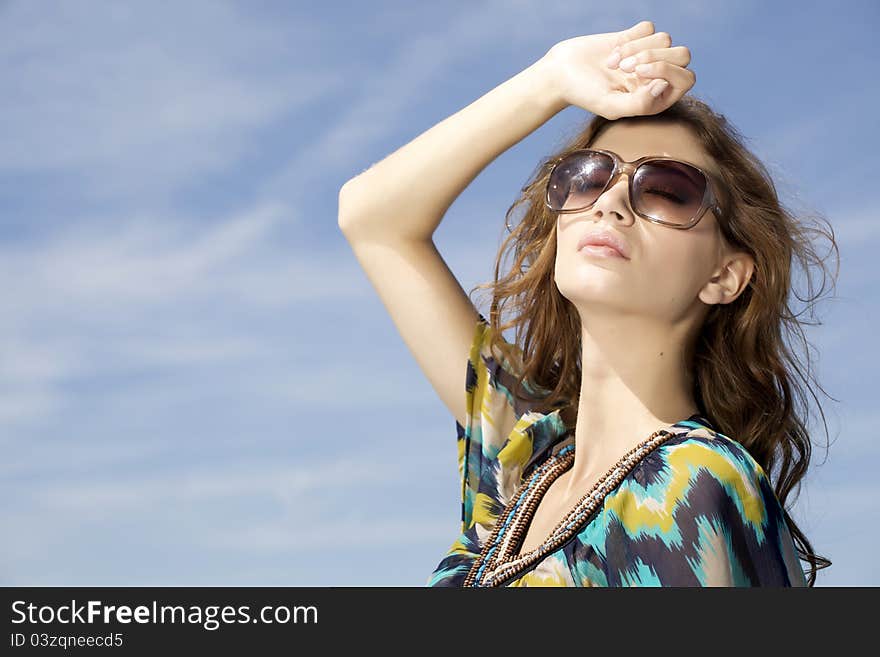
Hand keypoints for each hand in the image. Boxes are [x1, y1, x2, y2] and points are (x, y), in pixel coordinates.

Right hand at [544, 20, 694, 119]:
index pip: (686, 78)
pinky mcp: (636, 37)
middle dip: (655, 58)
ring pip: (665, 39)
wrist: (561, 74)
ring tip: (614, 65)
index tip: (638, 75)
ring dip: (637, 49)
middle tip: (627, 68)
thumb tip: (663, 85)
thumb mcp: (611, 107)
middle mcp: (656, 76)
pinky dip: (629, 38)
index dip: (667, 72)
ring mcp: (647, 55)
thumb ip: (641, 104)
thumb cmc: (585, 95)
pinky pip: (649, 28)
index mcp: (657, 97)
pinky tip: (612, 53)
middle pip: (682, 55)